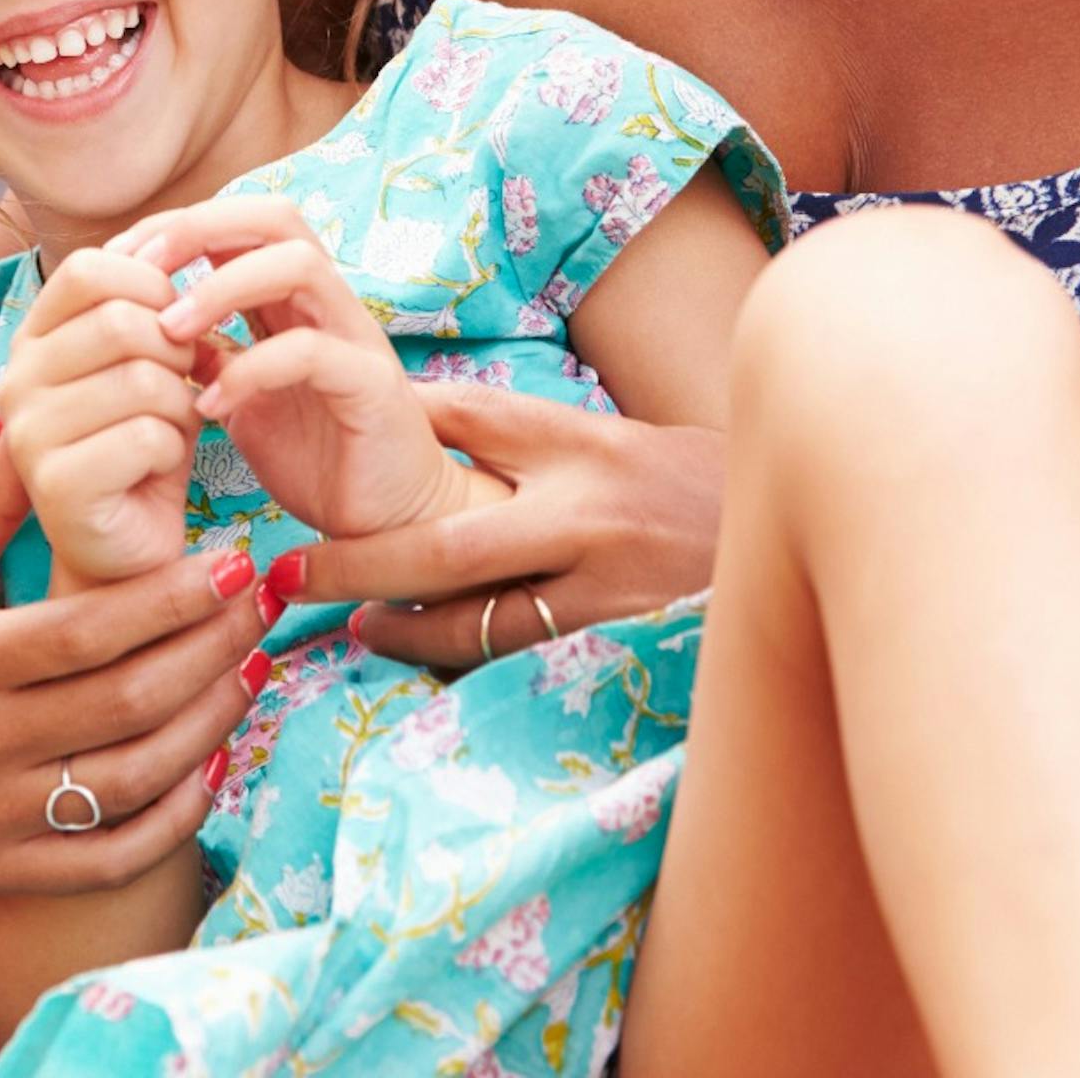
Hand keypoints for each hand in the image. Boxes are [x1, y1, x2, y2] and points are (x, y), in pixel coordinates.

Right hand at [0, 242, 197, 586]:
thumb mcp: (148, 361)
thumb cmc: (144, 444)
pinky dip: (175, 451)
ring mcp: (26, 432)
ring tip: (170, 432)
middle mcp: (15, 378)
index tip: (177, 324)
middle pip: (123, 320)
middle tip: (183, 387)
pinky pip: (146, 436)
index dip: (152, 285)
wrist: (128, 548)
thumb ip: (150, 303)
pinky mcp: (53, 485)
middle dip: (177, 352)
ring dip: (182, 406)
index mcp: (33, 337)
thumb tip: (178, 236)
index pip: (91, 268)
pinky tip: (157, 470)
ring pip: (143, 378)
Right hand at [0, 455, 276, 895]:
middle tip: (266, 606)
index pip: (86, 633)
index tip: (236, 561)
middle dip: (210, 652)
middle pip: (123, 705)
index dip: (172, 599)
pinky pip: (102, 861)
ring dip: (207, 728)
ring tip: (255, 670)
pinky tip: (212, 766)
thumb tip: (45, 414)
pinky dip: (168, 821)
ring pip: (127, 783)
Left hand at [137, 198, 480, 539]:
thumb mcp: (243, 397)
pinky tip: (207, 406)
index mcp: (294, 300)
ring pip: (300, 266)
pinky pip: (311, 352)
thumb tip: (146, 324)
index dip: (177, 226)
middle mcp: (329, 305)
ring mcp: (356, 339)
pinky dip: (251, 370)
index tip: (118, 259)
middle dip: (201, 229)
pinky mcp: (371, 387)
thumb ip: (209, 354)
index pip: (240, 223)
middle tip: (140, 268)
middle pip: (276, 217)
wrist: (390, 521)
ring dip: (224, 287)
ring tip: (168, 331)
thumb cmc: (319, 455)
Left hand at [281, 380, 721, 668]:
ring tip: (351, 622)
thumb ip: (510, 434)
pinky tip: (417, 656)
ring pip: (480, 620)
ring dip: (402, 628)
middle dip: (359, 561)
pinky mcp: (619, 643)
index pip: (467, 420)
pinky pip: (522, 660)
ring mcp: (606, 589)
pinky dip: (464, 660)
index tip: (316, 445)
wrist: (790, 529)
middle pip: (449, 543)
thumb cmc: (679, 482)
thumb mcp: (602, 437)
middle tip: (289, 572)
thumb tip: (403, 418)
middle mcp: (590, 514)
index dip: (386, 428)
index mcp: (583, 443)